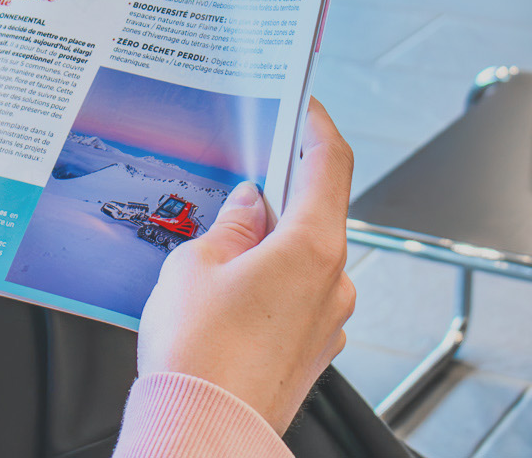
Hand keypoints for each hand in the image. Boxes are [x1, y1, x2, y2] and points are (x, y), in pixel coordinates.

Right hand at [137, 97, 356, 433]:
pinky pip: (297, 298)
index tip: (302, 106)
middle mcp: (335, 282)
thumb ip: (230, 224)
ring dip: (271, 245)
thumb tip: (249, 205)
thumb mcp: (196, 265)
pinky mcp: (313, 351)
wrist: (203, 429)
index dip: (316, 126)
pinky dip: (270, 284)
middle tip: (242, 179)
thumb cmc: (199, 354)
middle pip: (318, 213)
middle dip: (280, 194)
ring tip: (217, 251)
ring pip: (305, 260)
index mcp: (313, 247)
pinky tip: (227, 294)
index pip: (331, 163)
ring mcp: (329, 320)